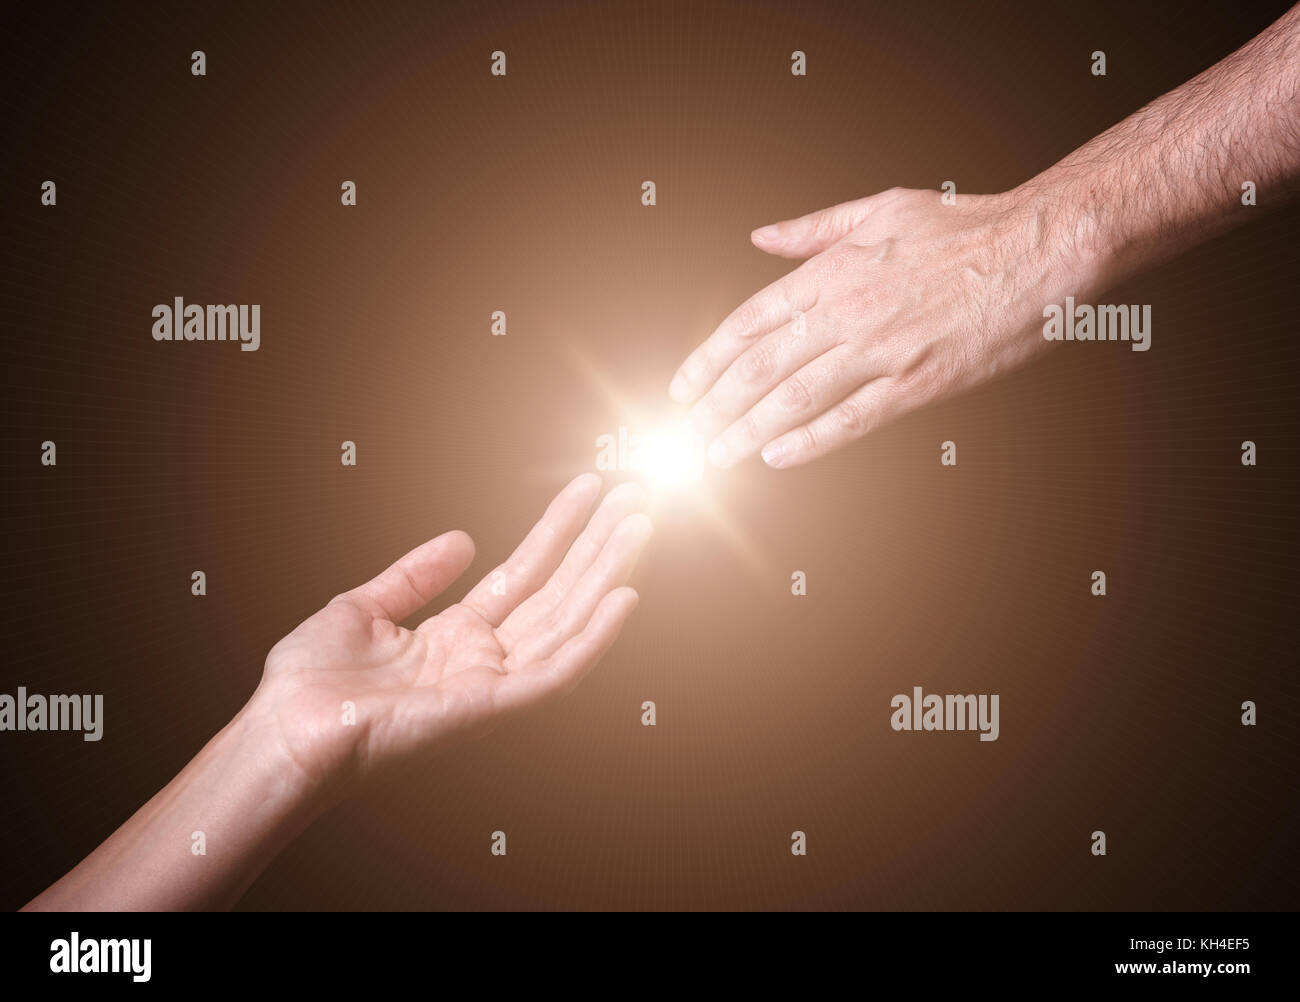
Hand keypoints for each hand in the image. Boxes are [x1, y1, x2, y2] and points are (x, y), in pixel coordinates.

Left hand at [249, 474, 651, 797]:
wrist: (285, 732)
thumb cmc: (310, 685)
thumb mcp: (363, 608)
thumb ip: (415, 576)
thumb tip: (463, 539)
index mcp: (456, 637)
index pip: (525, 574)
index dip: (558, 531)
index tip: (588, 492)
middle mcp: (483, 660)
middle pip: (557, 592)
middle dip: (597, 544)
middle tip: (635, 496)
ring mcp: (491, 684)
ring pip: (566, 621)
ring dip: (607, 573)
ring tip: (639, 526)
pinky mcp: (490, 707)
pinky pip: (555, 672)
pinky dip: (594, 638)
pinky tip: (624, 597)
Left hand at [668, 186, 1087, 468]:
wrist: (1038, 247)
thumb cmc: (962, 225)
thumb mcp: (878, 208)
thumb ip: (813, 230)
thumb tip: (761, 237)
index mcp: (832, 271)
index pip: (750, 321)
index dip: (709, 359)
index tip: (684, 388)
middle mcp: (846, 311)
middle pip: (761, 366)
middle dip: (716, 405)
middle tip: (687, 434)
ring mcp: (880, 350)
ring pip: (795, 397)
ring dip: (748, 430)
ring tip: (716, 455)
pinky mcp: (918, 382)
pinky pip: (851, 418)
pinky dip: (810, 440)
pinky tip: (777, 458)